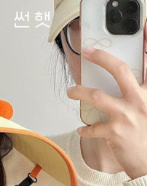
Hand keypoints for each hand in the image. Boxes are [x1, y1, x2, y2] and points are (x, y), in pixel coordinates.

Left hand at [66, 22, 146, 179]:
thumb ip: (138, 97)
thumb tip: (122, 90)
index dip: (146, 44)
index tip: (142, 28)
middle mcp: (141, 101)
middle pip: (119, 71)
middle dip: (102, 59)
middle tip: (89, 53)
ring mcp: (127, 116)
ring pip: (98, 96)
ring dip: (80, 92)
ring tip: (71, 91)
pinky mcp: (115, 132)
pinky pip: (92, 127)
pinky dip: (85, 129)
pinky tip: (82, 130)